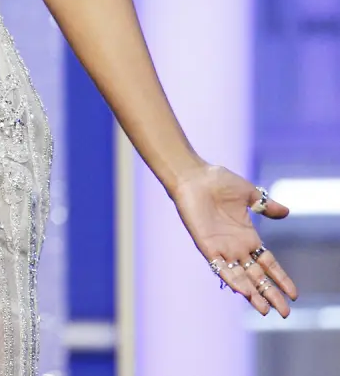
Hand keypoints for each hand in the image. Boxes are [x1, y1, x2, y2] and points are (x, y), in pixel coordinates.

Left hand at [171, 162, 298, 316]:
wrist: (194, 175)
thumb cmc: (217, 181)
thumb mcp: (248, 194)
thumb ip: (266, 205)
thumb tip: (286, 211)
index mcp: (247, 236)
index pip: (268, 263)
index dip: (280, 278)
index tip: (294, 294)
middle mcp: (236, 246)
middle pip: (257, 276)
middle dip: (270, 293)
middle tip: (285, 312)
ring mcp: (222, 247)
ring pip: (240, 277)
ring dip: (252, 293)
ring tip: (265, 310)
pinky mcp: (207, 245)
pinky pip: (220, 267)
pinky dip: (231, 279)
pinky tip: (243, 292)